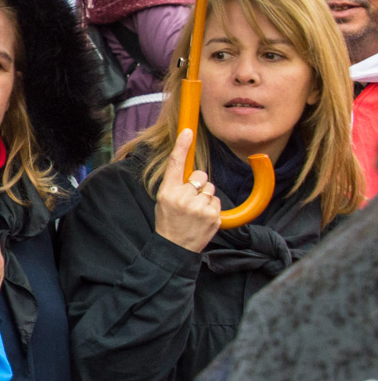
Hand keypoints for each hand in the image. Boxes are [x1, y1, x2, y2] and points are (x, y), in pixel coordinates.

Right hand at [155, 128, 222, 253]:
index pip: (175, 164)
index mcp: (167, 192)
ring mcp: (198, 207)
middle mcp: (182, 197)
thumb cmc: (169, 222)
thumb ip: (175, 186)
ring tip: (196, 212)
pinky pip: (217, 201)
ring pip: (210, 188)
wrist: (174, 248)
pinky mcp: (212, 216)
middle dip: (198, 184)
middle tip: (190, 199)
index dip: (181, 146)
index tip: (188, 132)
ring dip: (206, 197)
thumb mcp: (163, 201)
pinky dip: (212, 208)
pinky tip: (202, 218)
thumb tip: (192, 173)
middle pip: (200, 175)